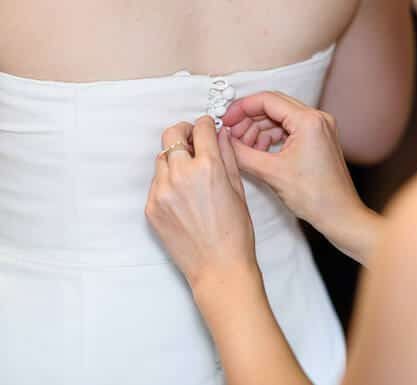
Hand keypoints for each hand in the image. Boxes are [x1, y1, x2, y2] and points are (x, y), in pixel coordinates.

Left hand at [146, 116, 257, 284]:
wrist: (218, 267)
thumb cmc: (236, 233)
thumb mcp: (239, 190)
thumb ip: (228, 158)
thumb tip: (221, 135)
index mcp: (208, 167)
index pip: (200, 129)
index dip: (205, 124)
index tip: (206, 127)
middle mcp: (180, 175)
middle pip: (171, 135)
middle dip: (183, 133)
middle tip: (192, 141)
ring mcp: (161, 191)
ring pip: (161, 159)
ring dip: (174, 159)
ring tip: (190, 175)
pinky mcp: (151, 206)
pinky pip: (156, 183)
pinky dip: (168, 182)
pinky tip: (184, 198)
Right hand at [221, 92, 364, 229]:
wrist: (339, 214)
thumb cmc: (315, 196)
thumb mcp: (269, 172)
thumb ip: (240, 152)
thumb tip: (223, 139)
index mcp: (309, 121)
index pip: (266, 100)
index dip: (240, 108)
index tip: (225, 120)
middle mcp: (318, 119)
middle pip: (273, 106)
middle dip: (248, 119)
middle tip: (231, 136)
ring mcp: (320, 128)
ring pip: (280, 118)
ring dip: (258, 129)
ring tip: (243, 148)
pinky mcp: (319, 139)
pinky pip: (289, 129)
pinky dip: (271, 137)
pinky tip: (258, 151)